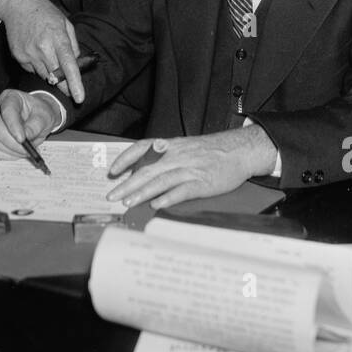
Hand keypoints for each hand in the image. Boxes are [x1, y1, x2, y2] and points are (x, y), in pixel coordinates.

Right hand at [0, 0, 84, 102]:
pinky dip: (37, 66)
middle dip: (64, 84)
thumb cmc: (44, 13)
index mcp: (57, 37)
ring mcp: (28, 53)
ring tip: (47, 54)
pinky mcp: (18, 57)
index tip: (79, 98)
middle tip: (69, 88)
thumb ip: (73, 44)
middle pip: (56, 76)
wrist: (18, 5)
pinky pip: (32, 70)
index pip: (68, 65)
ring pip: (44, 75)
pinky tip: (36, 52)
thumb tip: (76, 63)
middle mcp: (42, 47)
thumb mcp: (65, 23)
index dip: (74, 83)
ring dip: (50, 72)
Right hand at [0, 89, 57, 159]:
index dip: (14, 126)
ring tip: (27, 151)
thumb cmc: (39, 114)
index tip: (23, 139)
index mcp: (10, 98)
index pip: (7, 111)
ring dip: (12, 151)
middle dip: (13, 144)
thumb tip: (26, 138)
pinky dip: (7, 156)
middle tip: (28, 150)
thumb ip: (35, 126)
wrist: (37, 119)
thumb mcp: (44, 117)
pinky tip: (19, 153)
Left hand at [104, 126, 276, 210]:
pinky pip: (182, 190)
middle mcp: (177, 156)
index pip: (142, 148)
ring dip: (142, 193)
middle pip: (147, 170)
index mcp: (171, 146)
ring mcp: (189, 170)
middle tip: (112, 195)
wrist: (239, 150)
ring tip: (128, 202)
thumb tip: (143, 169)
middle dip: (127, 184)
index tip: (113, 170)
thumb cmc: (212, 150)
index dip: (125, 159)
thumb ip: (165, 156)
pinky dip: (169, 197)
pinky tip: (157, 205)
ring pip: (161, 181)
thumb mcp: (185, 146)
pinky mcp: (202, 183)